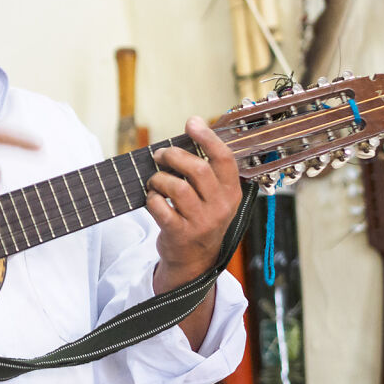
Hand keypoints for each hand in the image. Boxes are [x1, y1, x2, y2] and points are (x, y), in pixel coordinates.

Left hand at [145, 116, 241, 290]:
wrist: (194, 261)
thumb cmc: (201, 219)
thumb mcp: (215, 197)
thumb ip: (207, 169)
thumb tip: (193, 128)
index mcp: (231, 193)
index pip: (224, 158)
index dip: (207, 137)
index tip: (192, 122)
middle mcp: (220, 207)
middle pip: (197, 169)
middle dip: (173, 156)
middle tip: (159, 155)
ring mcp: (201, 222)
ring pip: (176, 187)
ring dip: (159, 179)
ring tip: (154, 181)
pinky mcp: (180, 234)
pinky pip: (161, 207)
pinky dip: (152, 199)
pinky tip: (153, 199)